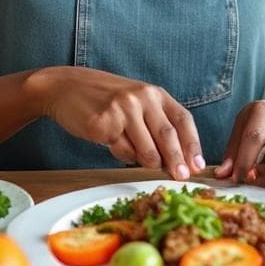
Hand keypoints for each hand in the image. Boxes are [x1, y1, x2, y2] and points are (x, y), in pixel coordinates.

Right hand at [35, 67, 205, 181]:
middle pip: (167, 136)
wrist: (67, 87)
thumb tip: (177, 160)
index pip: (183, 120)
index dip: (193, 145)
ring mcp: (122, 109)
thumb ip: (155, 123)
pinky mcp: (104, 123)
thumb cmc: (105, 99)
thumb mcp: (136, 102)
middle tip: (181, 178)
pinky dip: (124, 156)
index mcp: (154, 93)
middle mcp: (141, 97)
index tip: (197, 166)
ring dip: (147, 162)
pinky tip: (115, 144)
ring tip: (138, 157)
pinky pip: (123, 152)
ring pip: (146, 150)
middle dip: (177, 162)